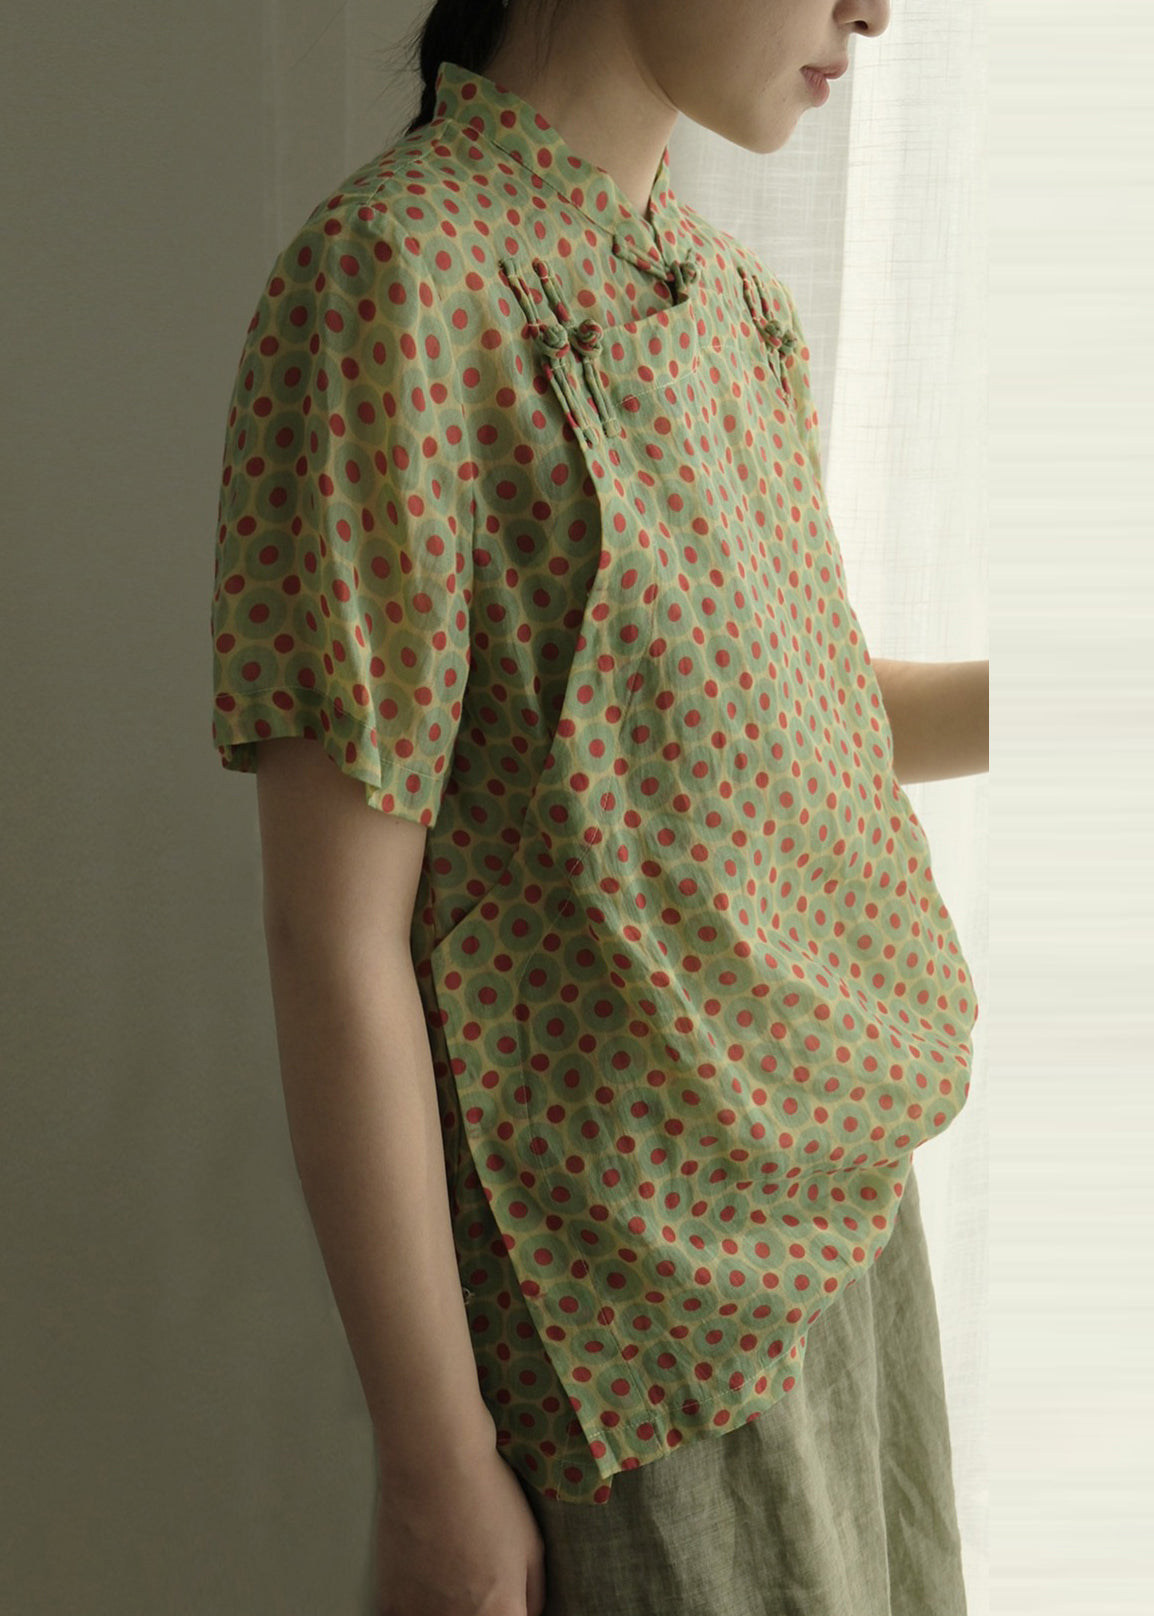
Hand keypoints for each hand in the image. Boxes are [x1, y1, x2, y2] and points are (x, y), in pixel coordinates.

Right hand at [371, 1441, 547, 1614]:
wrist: (433, 1464)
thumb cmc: (486, 1497)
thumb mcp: (532, 1546)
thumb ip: (531, 1596)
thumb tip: (525, 1614)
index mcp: (501, 1615)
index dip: (509, 1610)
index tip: (505, 1598)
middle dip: (480, 1609)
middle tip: (477, 1579)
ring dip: (448, 1609)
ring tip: (450, 1574)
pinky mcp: (389, 1606)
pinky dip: (417, 1605)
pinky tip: (424, 1577)